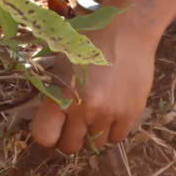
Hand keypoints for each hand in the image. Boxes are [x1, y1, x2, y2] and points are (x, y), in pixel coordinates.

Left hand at [30, 20, 156, 153]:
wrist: (126, 29)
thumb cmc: (89, 40)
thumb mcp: (61, 62)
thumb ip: (54, 93)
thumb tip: (50, 120)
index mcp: (60, 94)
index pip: (44, 136)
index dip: (47, 134)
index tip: (53, 128)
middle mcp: (83, 109)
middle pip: (70, 146)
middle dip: (70, 137)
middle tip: (75, 123)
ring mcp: (109, 113)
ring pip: (95, 144)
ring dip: (93, 133)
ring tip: (96, 112)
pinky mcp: (130, 113)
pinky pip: (117, 137)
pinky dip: (113, 128)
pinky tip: (112, 109)